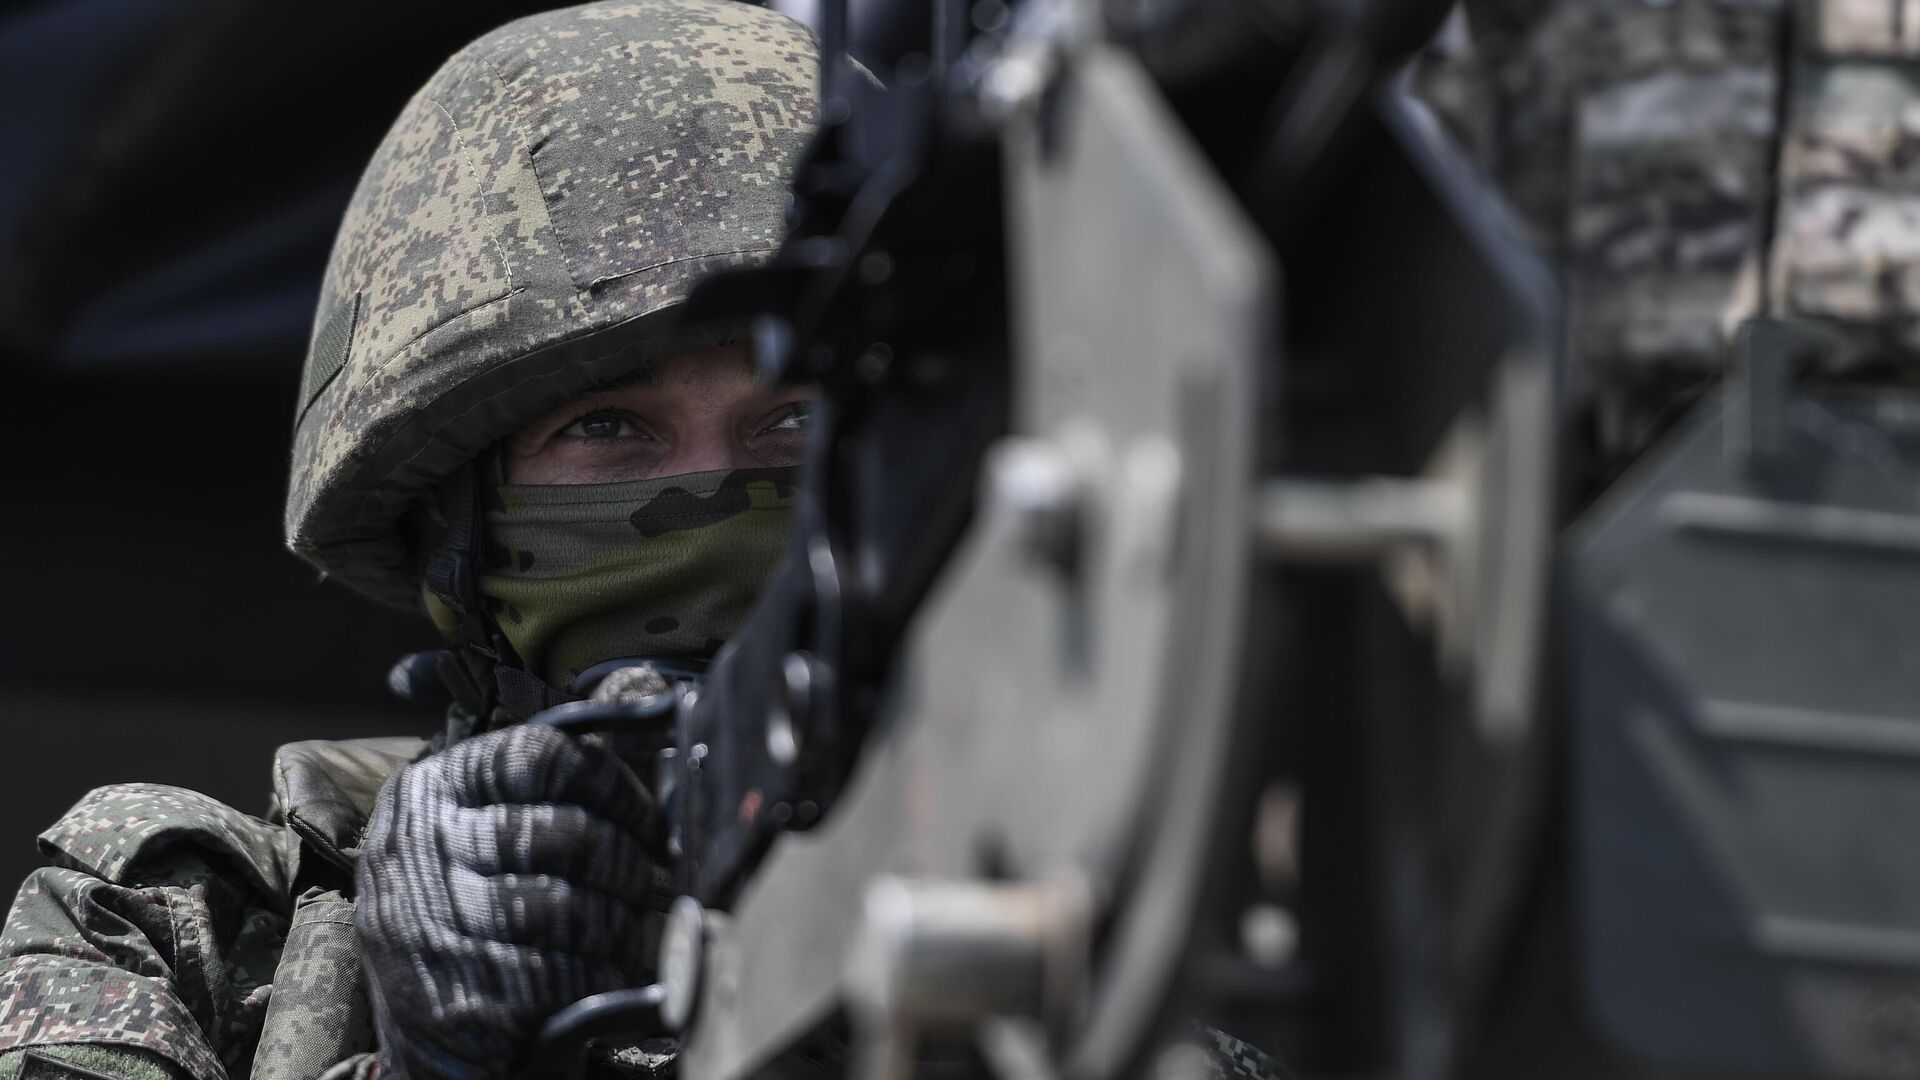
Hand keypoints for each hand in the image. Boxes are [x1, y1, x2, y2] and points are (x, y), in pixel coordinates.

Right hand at [355, 724, 658, 1079]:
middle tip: (636, 882)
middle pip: (573, 835)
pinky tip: (598, 973)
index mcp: (429, 793)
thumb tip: (650, 801)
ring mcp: (439, 927)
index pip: (542, 758)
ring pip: (577, 909)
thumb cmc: (465, 908)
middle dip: (626, 863)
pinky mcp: (466, 999)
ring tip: (618, 930)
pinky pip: (570, 975)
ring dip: (618, 925)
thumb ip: (540, 799)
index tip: (642, 817)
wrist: (419, 1022)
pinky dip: (602, 976)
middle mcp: (423, 853)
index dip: (613, 786)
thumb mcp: (469, 832)